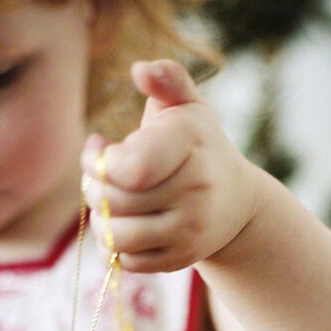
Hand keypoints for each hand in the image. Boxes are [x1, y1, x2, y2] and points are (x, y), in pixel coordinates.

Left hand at [80, 59, 259, 273]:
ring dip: (101, 220)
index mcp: (191, 146)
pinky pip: (128, 262)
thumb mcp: (189, 107)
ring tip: (108, 203)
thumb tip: (141, 69)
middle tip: (97, 177)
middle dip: (93, 188)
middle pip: (114, 201)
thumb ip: (169, 80)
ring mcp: (189, 230)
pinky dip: (115, 247)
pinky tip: (123, 225)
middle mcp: (195, 192)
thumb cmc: (199, 147)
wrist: (237, 204)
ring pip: (117, 236)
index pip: (129, 169)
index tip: (98, 147)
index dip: (98, 161)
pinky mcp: (180, 259)